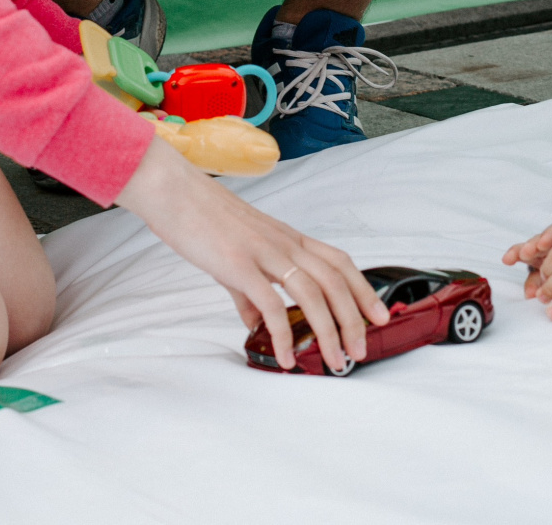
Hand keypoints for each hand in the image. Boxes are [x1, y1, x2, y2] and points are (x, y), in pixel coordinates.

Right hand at [115, 137, 388, 370]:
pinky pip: (270, 305)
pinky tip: (285, 356)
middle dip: (354, 319)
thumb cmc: (203, 218)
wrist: (173, 191)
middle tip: (361, 350)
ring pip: (312, 293)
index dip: (363, 289)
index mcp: (288, 238)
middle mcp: (284, 244)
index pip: (339, 262)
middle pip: (335, 281)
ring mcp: (263, 253)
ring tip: (333, 360)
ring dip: (328, 331)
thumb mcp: (234, 258)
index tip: (379, 316)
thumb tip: (256, 323)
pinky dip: (283, 334)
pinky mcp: (238, 265)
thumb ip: (248, 292)